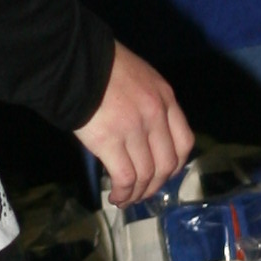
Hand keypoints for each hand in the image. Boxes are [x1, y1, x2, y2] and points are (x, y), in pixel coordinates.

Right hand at [75, 43, 195, 206]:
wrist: (76, 61)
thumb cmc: (101, 66)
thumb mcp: (138, 78)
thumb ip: (147, 104)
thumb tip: (142, 135)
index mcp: (165, 98)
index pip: (184, 142)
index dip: (175, 165)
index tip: (163, 175)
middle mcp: (156, 116)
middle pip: (167, 163)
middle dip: (155, 185)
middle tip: (141, 193)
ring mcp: (134, 129)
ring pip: (146, 175)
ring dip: (136, 194)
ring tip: (124, 199)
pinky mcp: (110, 141)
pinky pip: (125, 177)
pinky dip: (122, 192)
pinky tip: (114, 196)